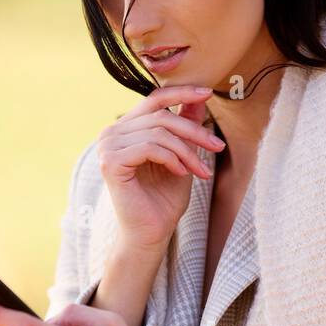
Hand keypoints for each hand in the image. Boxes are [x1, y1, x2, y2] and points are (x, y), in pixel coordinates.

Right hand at [96, 83, 224, 251]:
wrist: (151, 233)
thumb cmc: (164, 199)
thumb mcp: (182, 156)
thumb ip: (185, 127)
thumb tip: (200, 97)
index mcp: (126, 128)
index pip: (154, 99)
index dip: (181, 92)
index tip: (208, 92)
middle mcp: (112, 133)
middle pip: (161, 116)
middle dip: (194, 131)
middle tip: (217, 147)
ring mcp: (108, 146)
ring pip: (159, 132)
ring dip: (187, 151)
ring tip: (200, 170)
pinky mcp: (110, 162)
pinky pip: (150, 147)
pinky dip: (172, 159)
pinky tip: (181, 174)